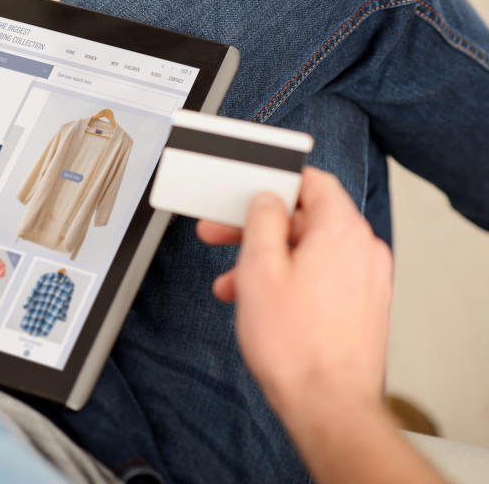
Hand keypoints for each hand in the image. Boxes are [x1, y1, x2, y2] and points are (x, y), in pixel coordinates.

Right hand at [197, 167, 393, 417]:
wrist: (328, 406)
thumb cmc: (296, 346)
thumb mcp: (259, 268)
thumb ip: (261, 221)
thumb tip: (265, 200)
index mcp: (342, 230)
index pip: (311, 181)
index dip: (272, 181)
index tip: (244, 189)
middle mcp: (362, 250)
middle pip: (306, 218)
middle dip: (258, 226)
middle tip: (221, 232)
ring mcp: (366, 280)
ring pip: (309, 251)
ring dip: (268, 259)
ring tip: (233, 281)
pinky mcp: (361, 306)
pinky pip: (320, 277)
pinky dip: (289, 280)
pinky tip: (258, 302)